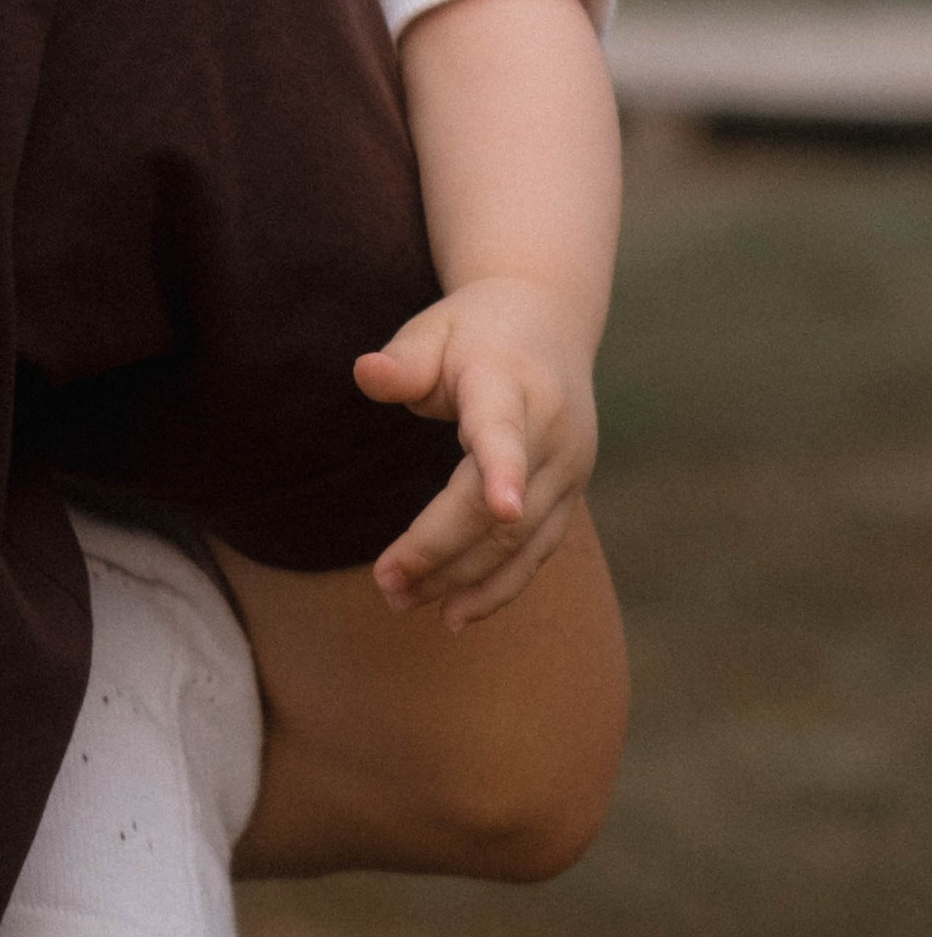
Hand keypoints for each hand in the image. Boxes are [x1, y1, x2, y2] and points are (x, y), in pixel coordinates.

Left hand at [354, 276, 600, 629]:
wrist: (548, 323)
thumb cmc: (473, 329)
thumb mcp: (433, 329)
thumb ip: (403, 359)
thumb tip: (365, 372)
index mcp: (510, 383)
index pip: (505, 429)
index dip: (503, 468)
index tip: (502, 508)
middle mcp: (549, 431)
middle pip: (499, 508)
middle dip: (442, 550)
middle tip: (385, 584)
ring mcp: (568, 468)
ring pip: (522, 542)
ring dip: (466, 580)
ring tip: (404, 603)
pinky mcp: (570, 495)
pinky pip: (537, 551)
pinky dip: (500, 586)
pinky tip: (456, 613)